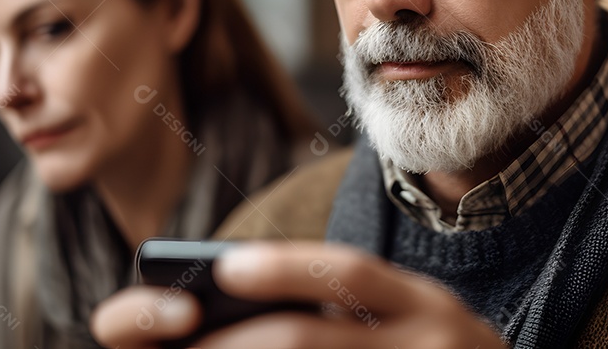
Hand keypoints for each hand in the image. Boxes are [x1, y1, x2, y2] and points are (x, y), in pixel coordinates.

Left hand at [91, 241, 507, 348]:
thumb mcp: (415, 318)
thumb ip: (354, 305)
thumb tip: (244, 302)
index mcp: (422, 304)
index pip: (347, 271)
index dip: (285, 266)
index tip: (226, 266)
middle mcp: (424, 344)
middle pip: (307, 337)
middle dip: (233, 342)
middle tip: (183, 346)